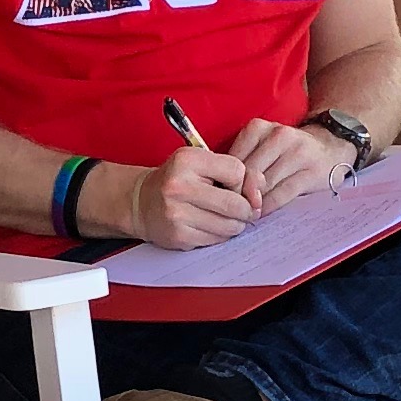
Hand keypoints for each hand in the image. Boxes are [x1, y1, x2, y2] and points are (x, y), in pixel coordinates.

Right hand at [128, 148, 264, 248]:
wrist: (141, 202)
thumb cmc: (178, 181)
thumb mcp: (202, 164)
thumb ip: (236, 172)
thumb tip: (259, 191)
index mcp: (187, 160)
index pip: (237, 171)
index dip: (241, 181)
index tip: (231, 184)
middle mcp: (179, 185)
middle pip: (236, 203)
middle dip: (245, 209)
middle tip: (240, 209)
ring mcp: (177, 213)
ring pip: (229, 225)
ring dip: (235, 224)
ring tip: (224, 217)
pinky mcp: (178, 235)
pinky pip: (216, 240)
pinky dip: (220, 235)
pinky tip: (209, 226)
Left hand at [224, 114, 352, 206]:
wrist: (330, 147)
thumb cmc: (286, 151)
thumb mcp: (262, 146)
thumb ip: (243, 161)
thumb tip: (218, 188)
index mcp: (259, 128)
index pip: (234, 160)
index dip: (225, 182)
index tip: (222, 197)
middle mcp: (279, 136)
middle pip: (249, 172)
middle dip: (239, 195)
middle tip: (233, 210)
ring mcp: (298, 153)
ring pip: (265, 184)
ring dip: (254, 204)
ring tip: (247, 214)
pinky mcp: (311, 172)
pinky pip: (283, 194)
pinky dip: (270, 206)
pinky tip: (263, 212)